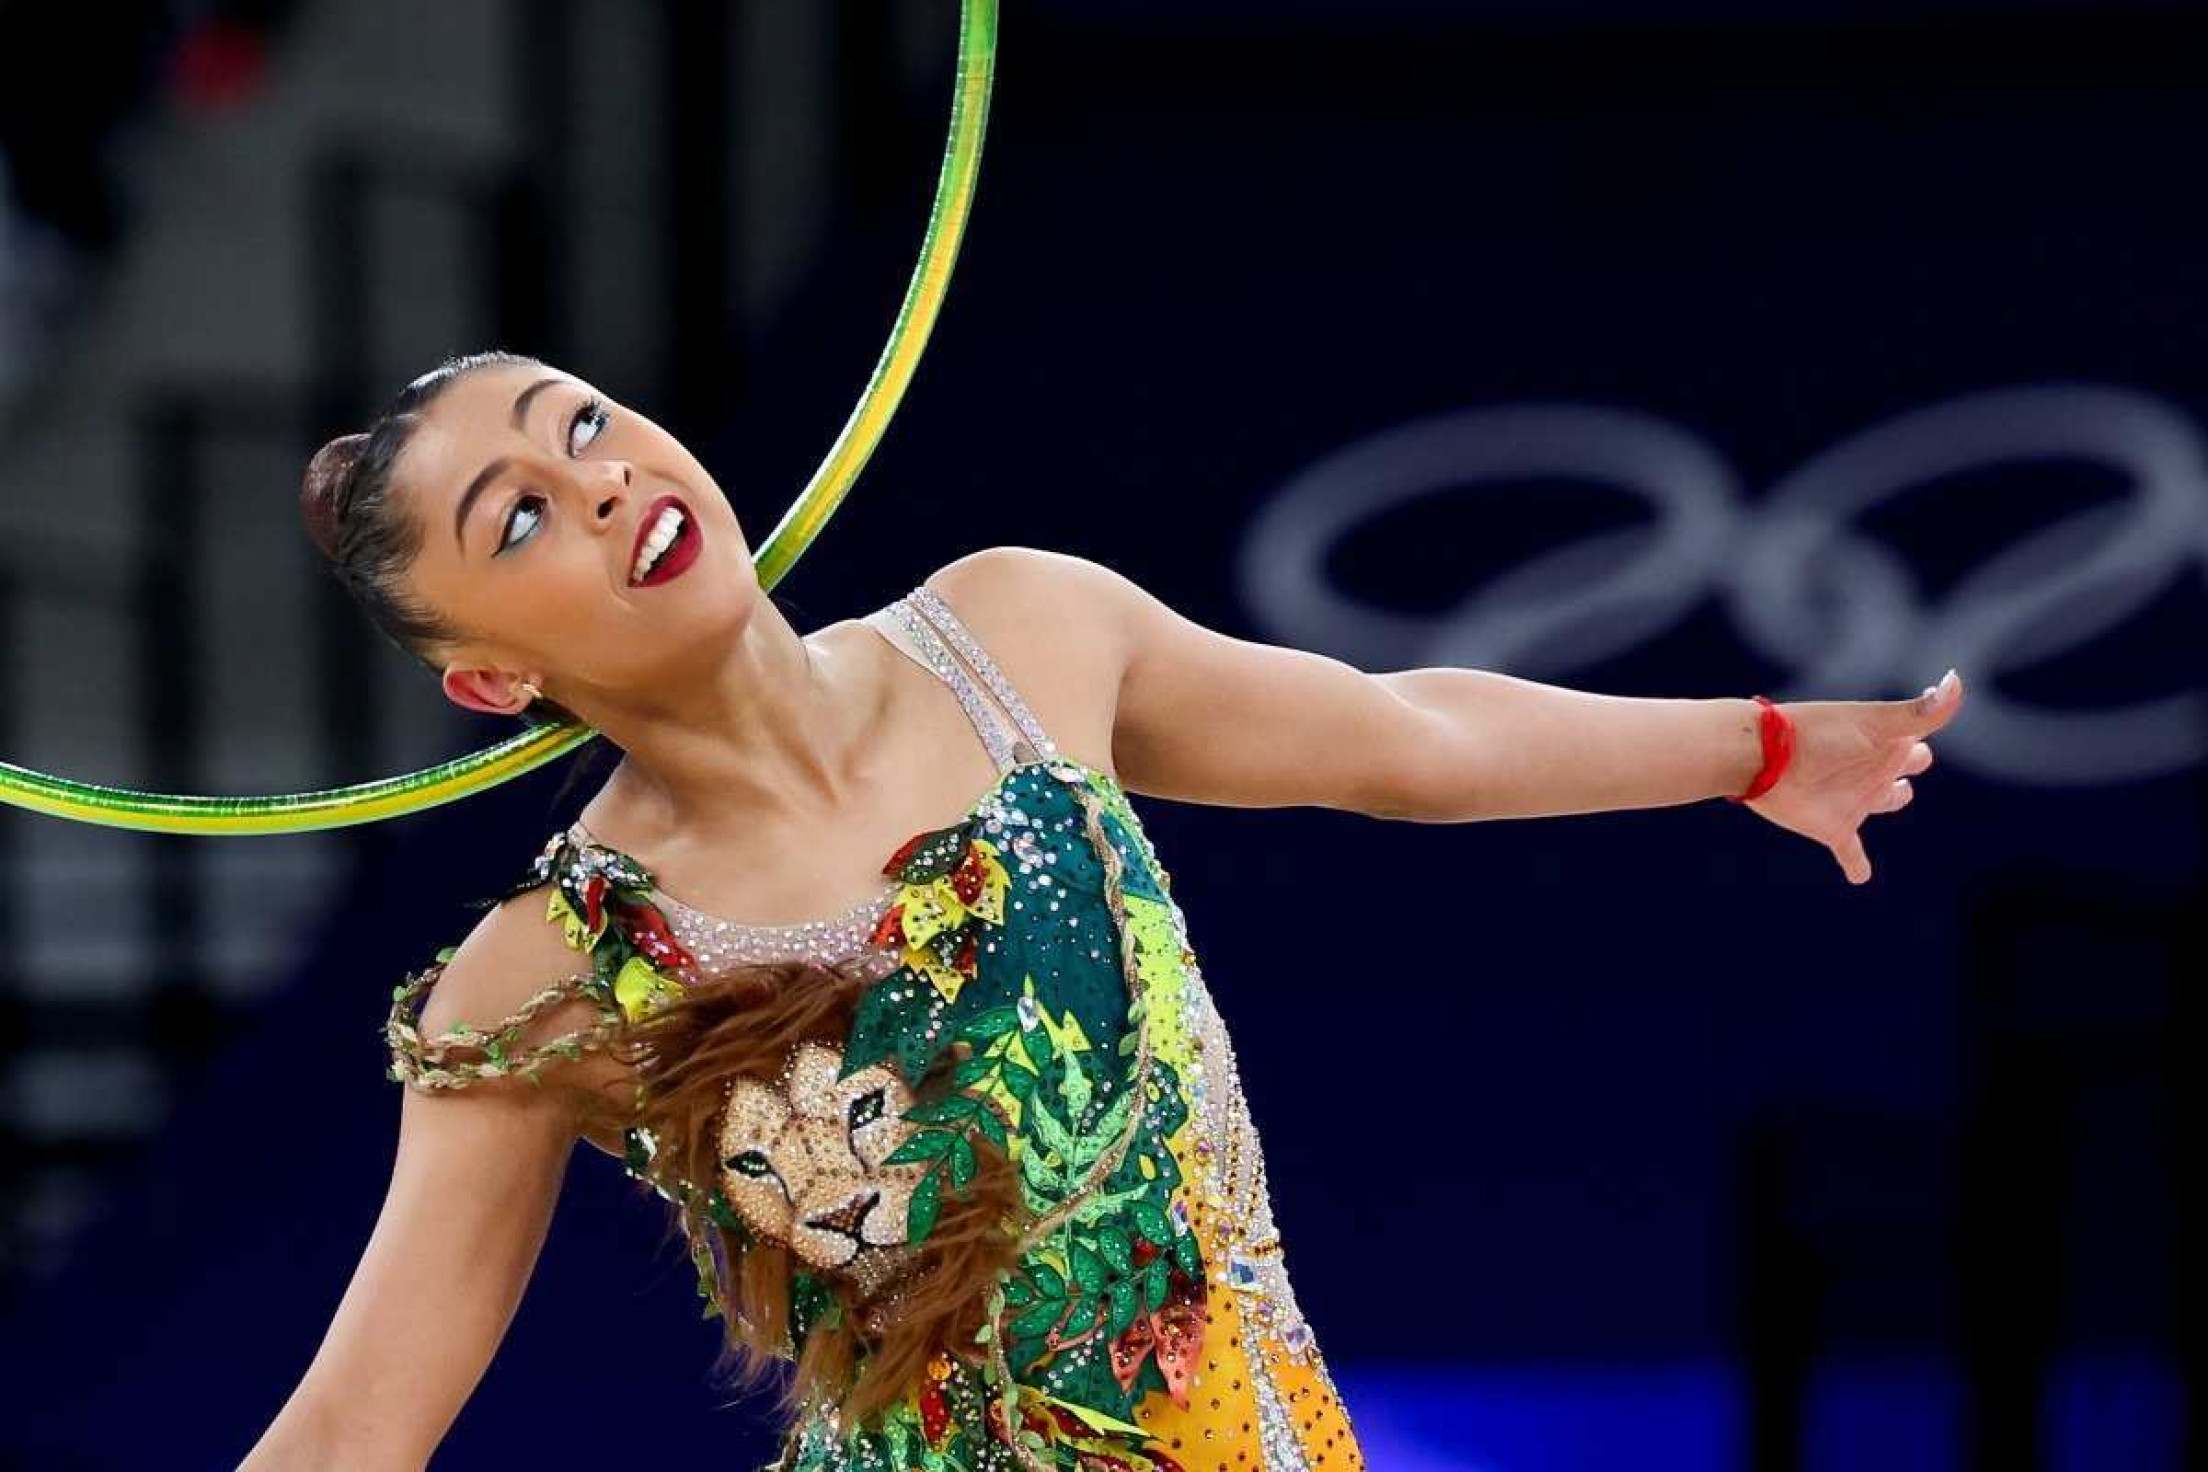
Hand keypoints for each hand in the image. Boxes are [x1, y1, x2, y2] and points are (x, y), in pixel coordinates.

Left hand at [1745, 669, 1963, 885]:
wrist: (1763, 757)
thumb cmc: (1820, 734)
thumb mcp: (1874, 723)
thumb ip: (1920, 712)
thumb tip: (1957, 679)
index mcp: (1886, 743)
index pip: (1918, 737)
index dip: (1923, 728)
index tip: (1931, 714)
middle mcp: (1873, 769)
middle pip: (1906, 767)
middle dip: (1913, 762)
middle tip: (1914, 756)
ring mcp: (1854, 798)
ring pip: (1886, 801)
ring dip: (1892, 798)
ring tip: (1897, 794)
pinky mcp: (1833, 826)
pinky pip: (1851, 852)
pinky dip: (1857, 865)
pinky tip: (1860, 877)